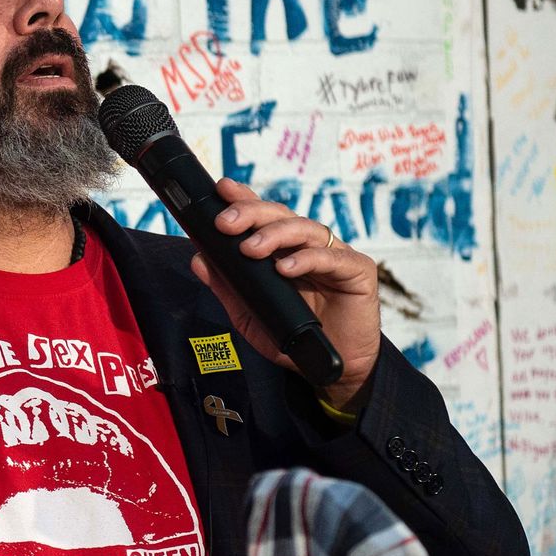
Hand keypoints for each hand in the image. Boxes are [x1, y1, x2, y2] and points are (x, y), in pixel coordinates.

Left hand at [189, 178, 380, 408]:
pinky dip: (306, 260)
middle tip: (225, 223)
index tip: (221, 189)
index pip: (263, 216)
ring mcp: (334, 255)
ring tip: (249, 249)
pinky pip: (331, 258)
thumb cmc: (291, 334)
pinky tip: (285, 268)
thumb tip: (198, 259)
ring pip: (304, 229)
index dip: (244, 199)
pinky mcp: (357, 271)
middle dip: (251, 214)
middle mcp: (307, 246)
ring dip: (274, 235)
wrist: (330, 366)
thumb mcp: (248, 313)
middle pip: (281, 215)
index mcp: (282, 249)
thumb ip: (226, 286)